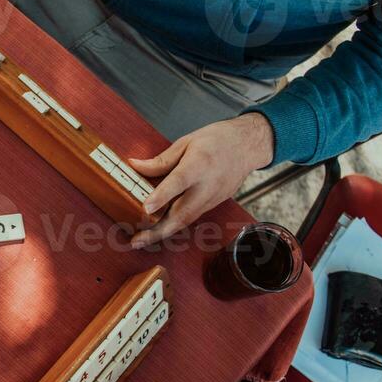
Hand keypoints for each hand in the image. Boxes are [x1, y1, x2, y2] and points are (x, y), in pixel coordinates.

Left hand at [127, 113, 273, 249]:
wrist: (247, 146)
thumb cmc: (217, 140)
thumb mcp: (186, 142)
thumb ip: (161, 160)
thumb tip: (135, 166)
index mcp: (198, 164)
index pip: (178, 182)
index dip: (162, 196)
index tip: (146, 208)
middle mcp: (206, 185)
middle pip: (182, 212)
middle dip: (157, 230)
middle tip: (136, 241)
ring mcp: (212, 198)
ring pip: (185, 220)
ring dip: (162, 233)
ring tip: (140, 241)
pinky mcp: (213, 204)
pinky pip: (191, 218)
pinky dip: (174, 227)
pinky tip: (157, 232)